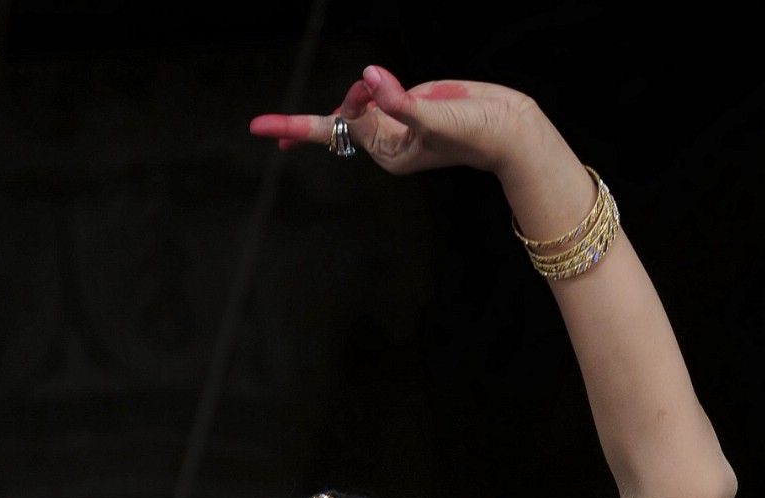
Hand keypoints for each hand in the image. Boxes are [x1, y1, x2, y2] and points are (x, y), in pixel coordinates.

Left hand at [250, 65, 540, 180]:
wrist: (507, 127)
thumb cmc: (475, 131)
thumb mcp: (435, 117)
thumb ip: (400, 100)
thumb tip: (369, 78)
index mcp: (388, 153)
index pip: (335, 133)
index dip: (294, 128)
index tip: (257, 128)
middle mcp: (386, 141)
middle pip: (344, 114)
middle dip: (348, 100)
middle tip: (371, 97)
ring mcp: (394, 123)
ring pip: (358, 101)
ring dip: (362, 92)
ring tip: (413, 98)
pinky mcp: (406, 104)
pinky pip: (372, 93)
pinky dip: (368, 87)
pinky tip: (371, 87)